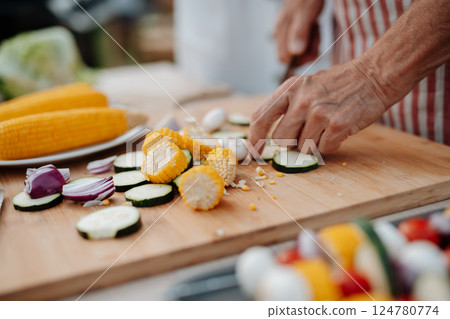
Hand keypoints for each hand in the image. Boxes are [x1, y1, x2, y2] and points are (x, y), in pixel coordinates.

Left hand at [248, 59, 389, 153]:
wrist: (374, 76)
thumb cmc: (338, 83)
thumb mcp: (306, 85)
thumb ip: (287, 105)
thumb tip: (271, 135)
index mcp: (289, 89)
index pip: (260, 117)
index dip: (254, 138)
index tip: (255, 151)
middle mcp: (301, 101)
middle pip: (281, 140)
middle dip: (291, 142)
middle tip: (307, 131)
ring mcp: (319, 114)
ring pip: (303, 148)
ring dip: (314, 143)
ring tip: (326, 126)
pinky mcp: (337, 126)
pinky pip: (323, 150)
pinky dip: (330, 145)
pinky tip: (338, 129)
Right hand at [274, 0, 323, 63]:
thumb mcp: (306, 14)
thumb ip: (300, 32)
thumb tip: (295, 53)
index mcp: (280, 31)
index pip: (283, 58)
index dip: (299, 59)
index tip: (312, 49)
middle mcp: (280, 33)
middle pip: (292, 56)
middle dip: (307, 51)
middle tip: (316, 36)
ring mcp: (287, 32)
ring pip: (298, 51)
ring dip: (311, 44)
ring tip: (315, 28)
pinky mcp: (294, 30)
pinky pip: (302, 43)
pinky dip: (311, 38)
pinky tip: (314, 26)